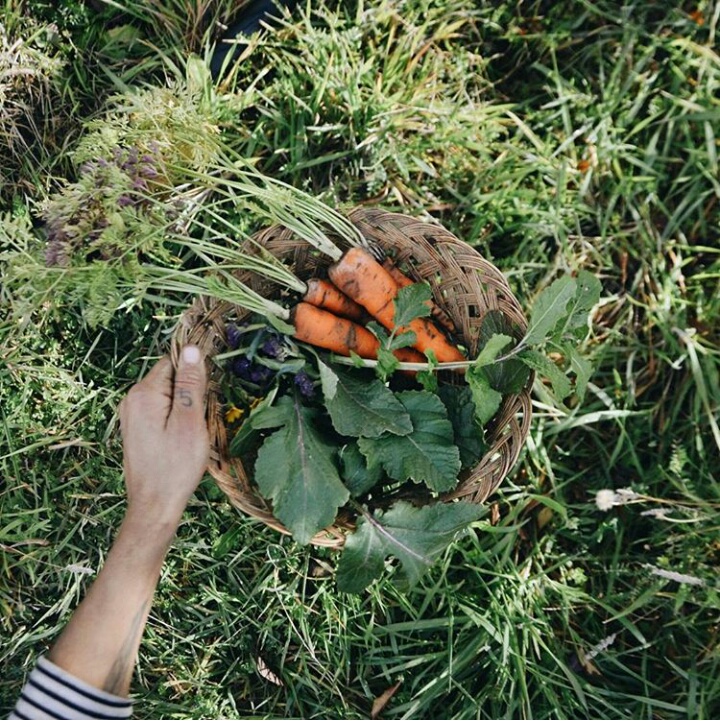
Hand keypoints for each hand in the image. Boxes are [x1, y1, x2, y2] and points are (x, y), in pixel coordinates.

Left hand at [118, 345, 209, 526]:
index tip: (207, 394)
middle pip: (169, 377)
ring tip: (191, 431)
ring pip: (166, 393)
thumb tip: (192, 349)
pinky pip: (160, 409)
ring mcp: (131, 414)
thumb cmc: (175, 467)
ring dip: (183, 406)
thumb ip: (190, 384)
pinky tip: (181, 438)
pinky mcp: (135, 427)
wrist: (154, 505)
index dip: (194, 372)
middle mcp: (131, 399)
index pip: (173, 361)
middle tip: (200, 419)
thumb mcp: (190, 422)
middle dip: (189, 390)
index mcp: (144, 394)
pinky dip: (174, 416)